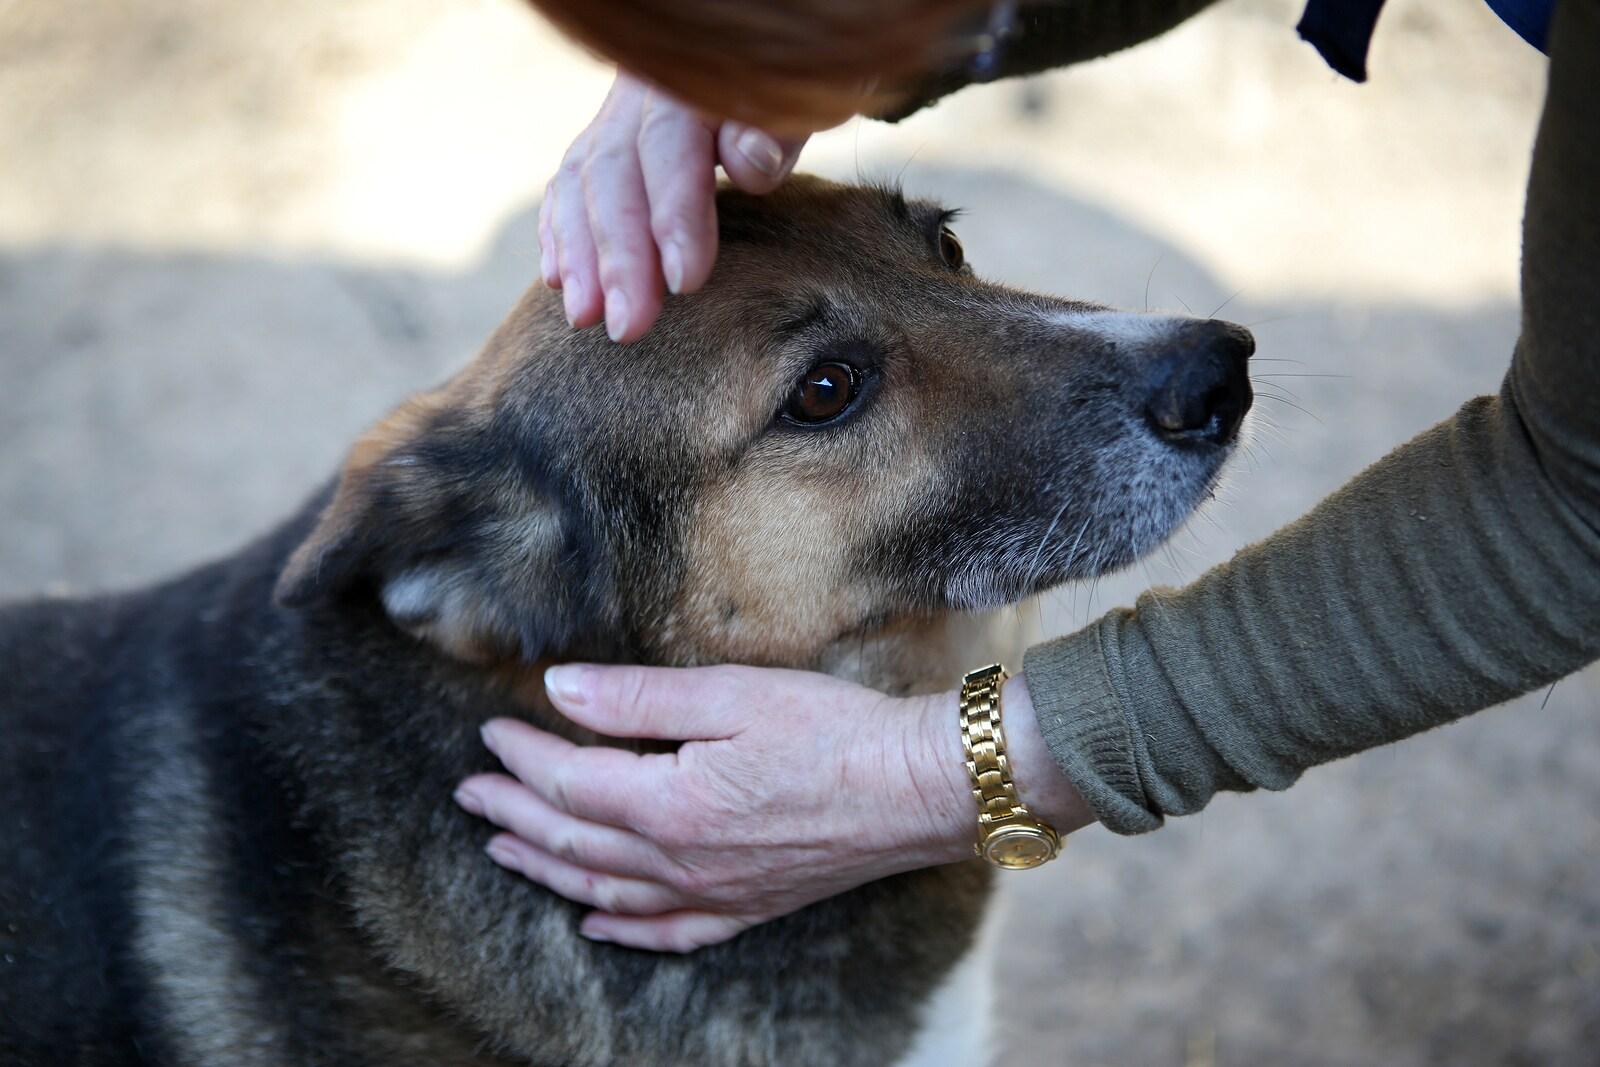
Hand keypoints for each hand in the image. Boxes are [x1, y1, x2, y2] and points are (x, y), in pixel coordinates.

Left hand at [453, 664, 1094, 952]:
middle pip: (572, 842)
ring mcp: (714, 893)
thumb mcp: (730, 694)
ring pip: (604, 892)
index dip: (522, 755)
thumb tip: (559, 691)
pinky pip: (667, 932)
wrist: (919, 788)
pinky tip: (594, 922)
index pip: (568, 782)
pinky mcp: (749, 905)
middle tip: (471, 793)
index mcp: (669, 805)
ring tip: (503, 851)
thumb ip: (637, 699)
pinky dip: (620, 928)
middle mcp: (680, 863)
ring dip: (545, 870)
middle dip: (512, 815)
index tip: (493, 729)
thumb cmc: (833, 730)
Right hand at [541, 72, 807, 342]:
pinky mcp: (600, 143)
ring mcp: (613, 117)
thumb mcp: (803, 98)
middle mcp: (640, 95)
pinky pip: (566, 187)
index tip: (684, 280)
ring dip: (579, 256)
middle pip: (614, 172)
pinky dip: (560, 235)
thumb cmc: (795, 88)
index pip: (671, 146)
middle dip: (618, 256)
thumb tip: (749, 165)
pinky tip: (559, 282)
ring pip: (580, 182)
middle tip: (630, 326)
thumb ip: (778, 131)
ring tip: (585, 318)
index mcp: (692, 80)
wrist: (759, 59)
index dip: (673, 214)